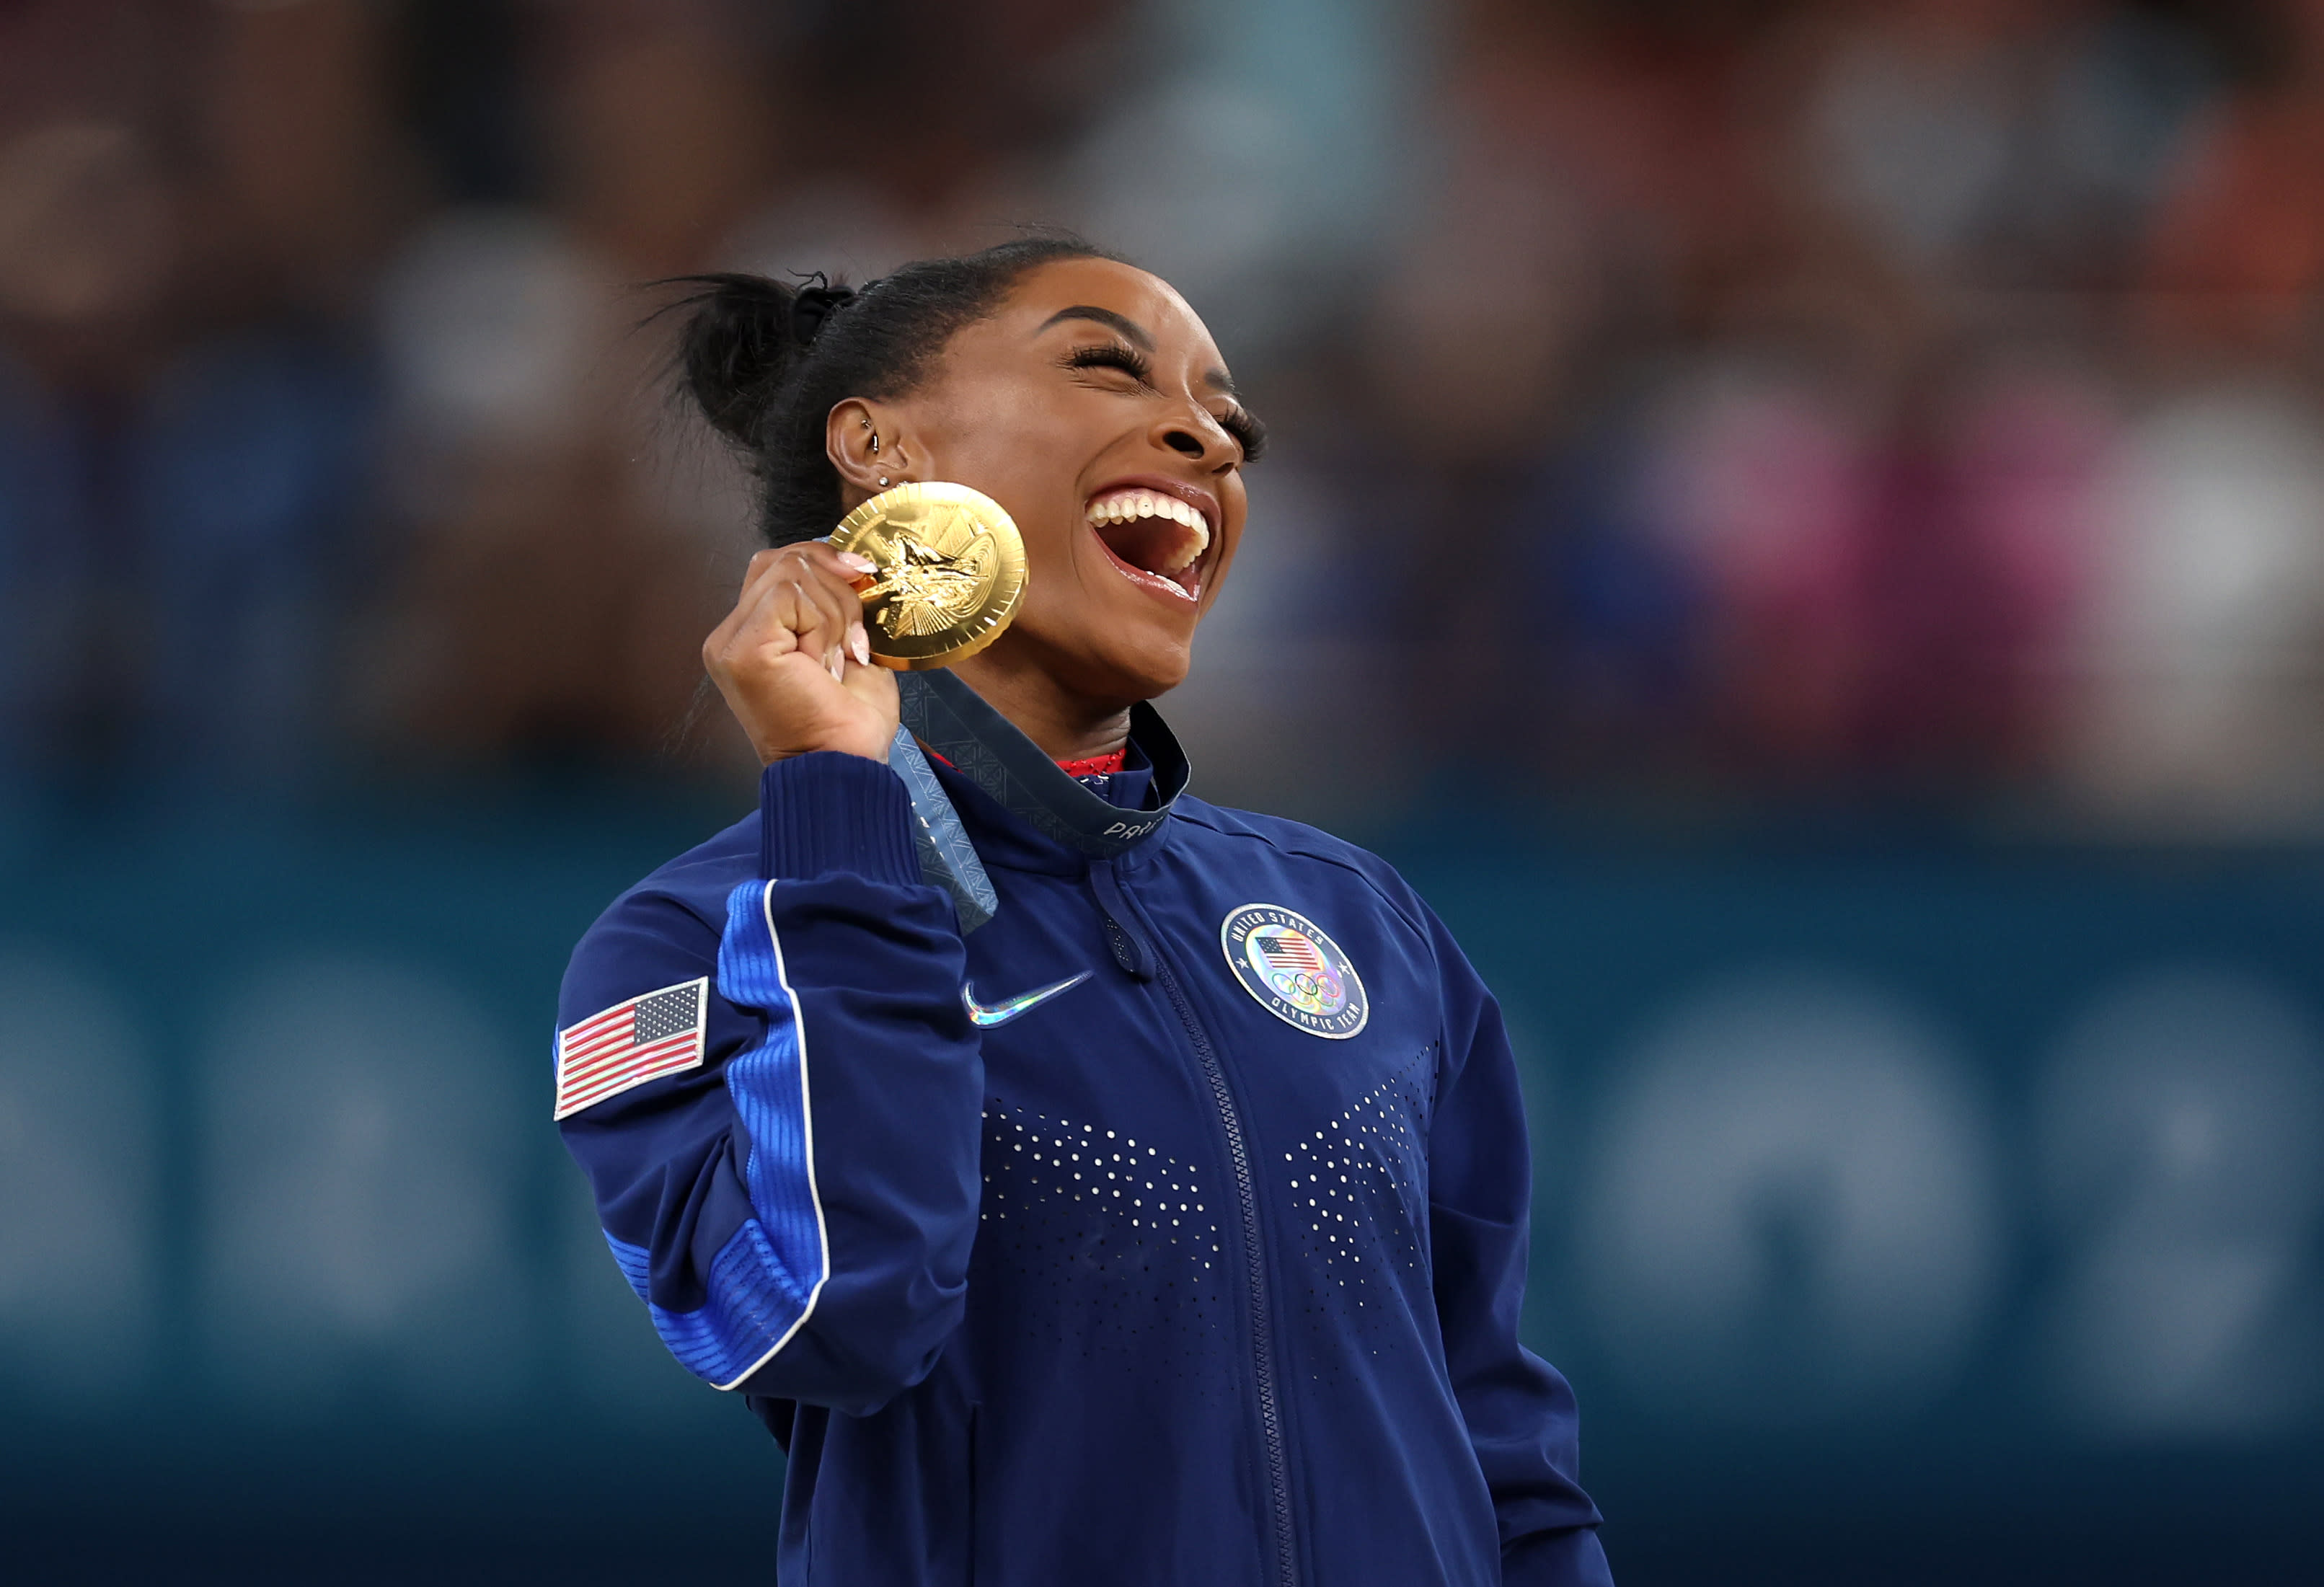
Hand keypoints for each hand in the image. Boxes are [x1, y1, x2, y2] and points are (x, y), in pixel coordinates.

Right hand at [703, 542, 898, 763]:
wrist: (844, 766)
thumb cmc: (848, 723)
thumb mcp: (847, 646)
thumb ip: (835, 603)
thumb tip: (854, 564)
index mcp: (755, 634)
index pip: (781, 564)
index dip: (826, 562)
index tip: (866, 581)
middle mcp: (733, 635)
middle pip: (784, 558)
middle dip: (838, 590)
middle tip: (853, 643)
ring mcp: (731, 641)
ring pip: (792, 573)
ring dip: (834, 615)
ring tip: (837, 662)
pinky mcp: (741, 648)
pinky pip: (789, 595)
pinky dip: (822, 625)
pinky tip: (824, 664)